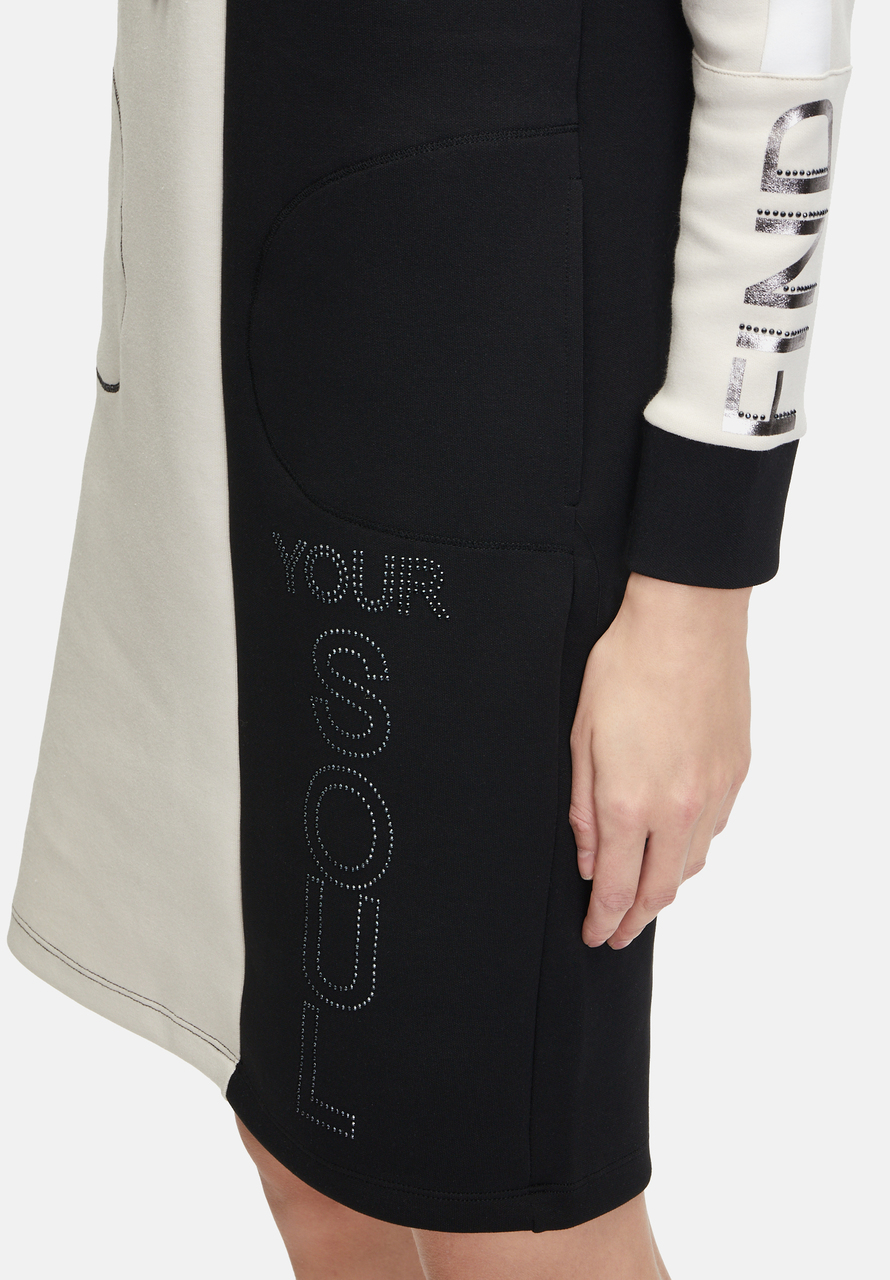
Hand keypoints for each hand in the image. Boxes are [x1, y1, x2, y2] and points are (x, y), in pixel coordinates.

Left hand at [569, 571, 751, 947]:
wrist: (687, 622)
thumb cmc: (626, 667)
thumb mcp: (581, 735)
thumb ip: (582, 805)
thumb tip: (587, 857)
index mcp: (628, 802)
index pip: (616, 887)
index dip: (603, 920)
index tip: (593, 936)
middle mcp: (677, 808)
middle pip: (660, 890)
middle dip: (635, 922)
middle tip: (617, 935)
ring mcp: (713, 791)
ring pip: (692, 863)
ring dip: (667, 888)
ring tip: (646, 896)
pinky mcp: (736, 771)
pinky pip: (715, 828)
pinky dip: (692, 847)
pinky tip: (677, 843)